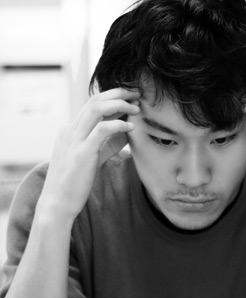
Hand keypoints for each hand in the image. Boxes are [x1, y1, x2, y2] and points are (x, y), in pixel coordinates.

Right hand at [38, 88, 139, 221]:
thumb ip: (107, 146)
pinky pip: (102, 129)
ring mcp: (74, 140)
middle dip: (118, 93)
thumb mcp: (92, 159)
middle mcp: (70, 131)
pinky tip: (131, 128)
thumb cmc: (74, 185)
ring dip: (120, 104)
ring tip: (136, 110)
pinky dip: (119, 124)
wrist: (57, 204)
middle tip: (137, 96)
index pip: (91, 103)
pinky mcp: (82, 153)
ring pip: (97, 108)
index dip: (113, 97)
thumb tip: (125, 134)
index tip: (130, 98)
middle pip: (95, 100)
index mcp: (70, 131)